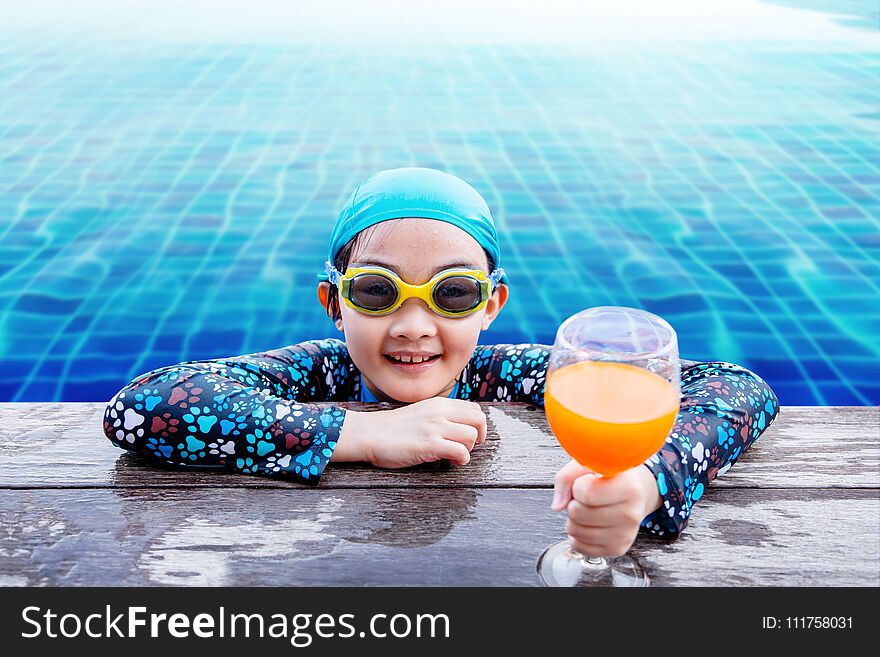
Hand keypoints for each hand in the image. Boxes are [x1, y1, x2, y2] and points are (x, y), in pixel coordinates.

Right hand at [331, 397, 486, 467]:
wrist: (370, 433)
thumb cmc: (393, 428)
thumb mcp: (421, 413)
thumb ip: (439, 416)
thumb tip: (458, 427)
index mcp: (439, 403)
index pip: (474, 408)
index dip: (476, 425)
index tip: (466, 436)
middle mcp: (440, 412)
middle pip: (479, 419)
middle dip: (479, 436)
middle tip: (467, 447)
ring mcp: (435, 428)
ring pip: (472, 436)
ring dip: (468, 449)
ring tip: (453, 455)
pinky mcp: (429, 445)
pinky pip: (461, 452)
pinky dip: (461, 460)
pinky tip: (449, 461)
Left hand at [551, 460, 662, 557]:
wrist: (635, 492)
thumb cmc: (609, 476)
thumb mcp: (589, 463)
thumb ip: (566, 477)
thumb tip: (557, 506)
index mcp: (629, 487)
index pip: (586, 494)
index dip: (578, 485)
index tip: (588, 481)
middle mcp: (631, 514)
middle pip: (578, 514)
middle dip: (574, 503)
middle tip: (587, 497)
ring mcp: (625, 535)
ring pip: (576, 531)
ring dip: (574, 519)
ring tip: (589, 508)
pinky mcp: (616, 549)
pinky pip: (579, 546)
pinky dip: (577, 534)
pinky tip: (590, 523)